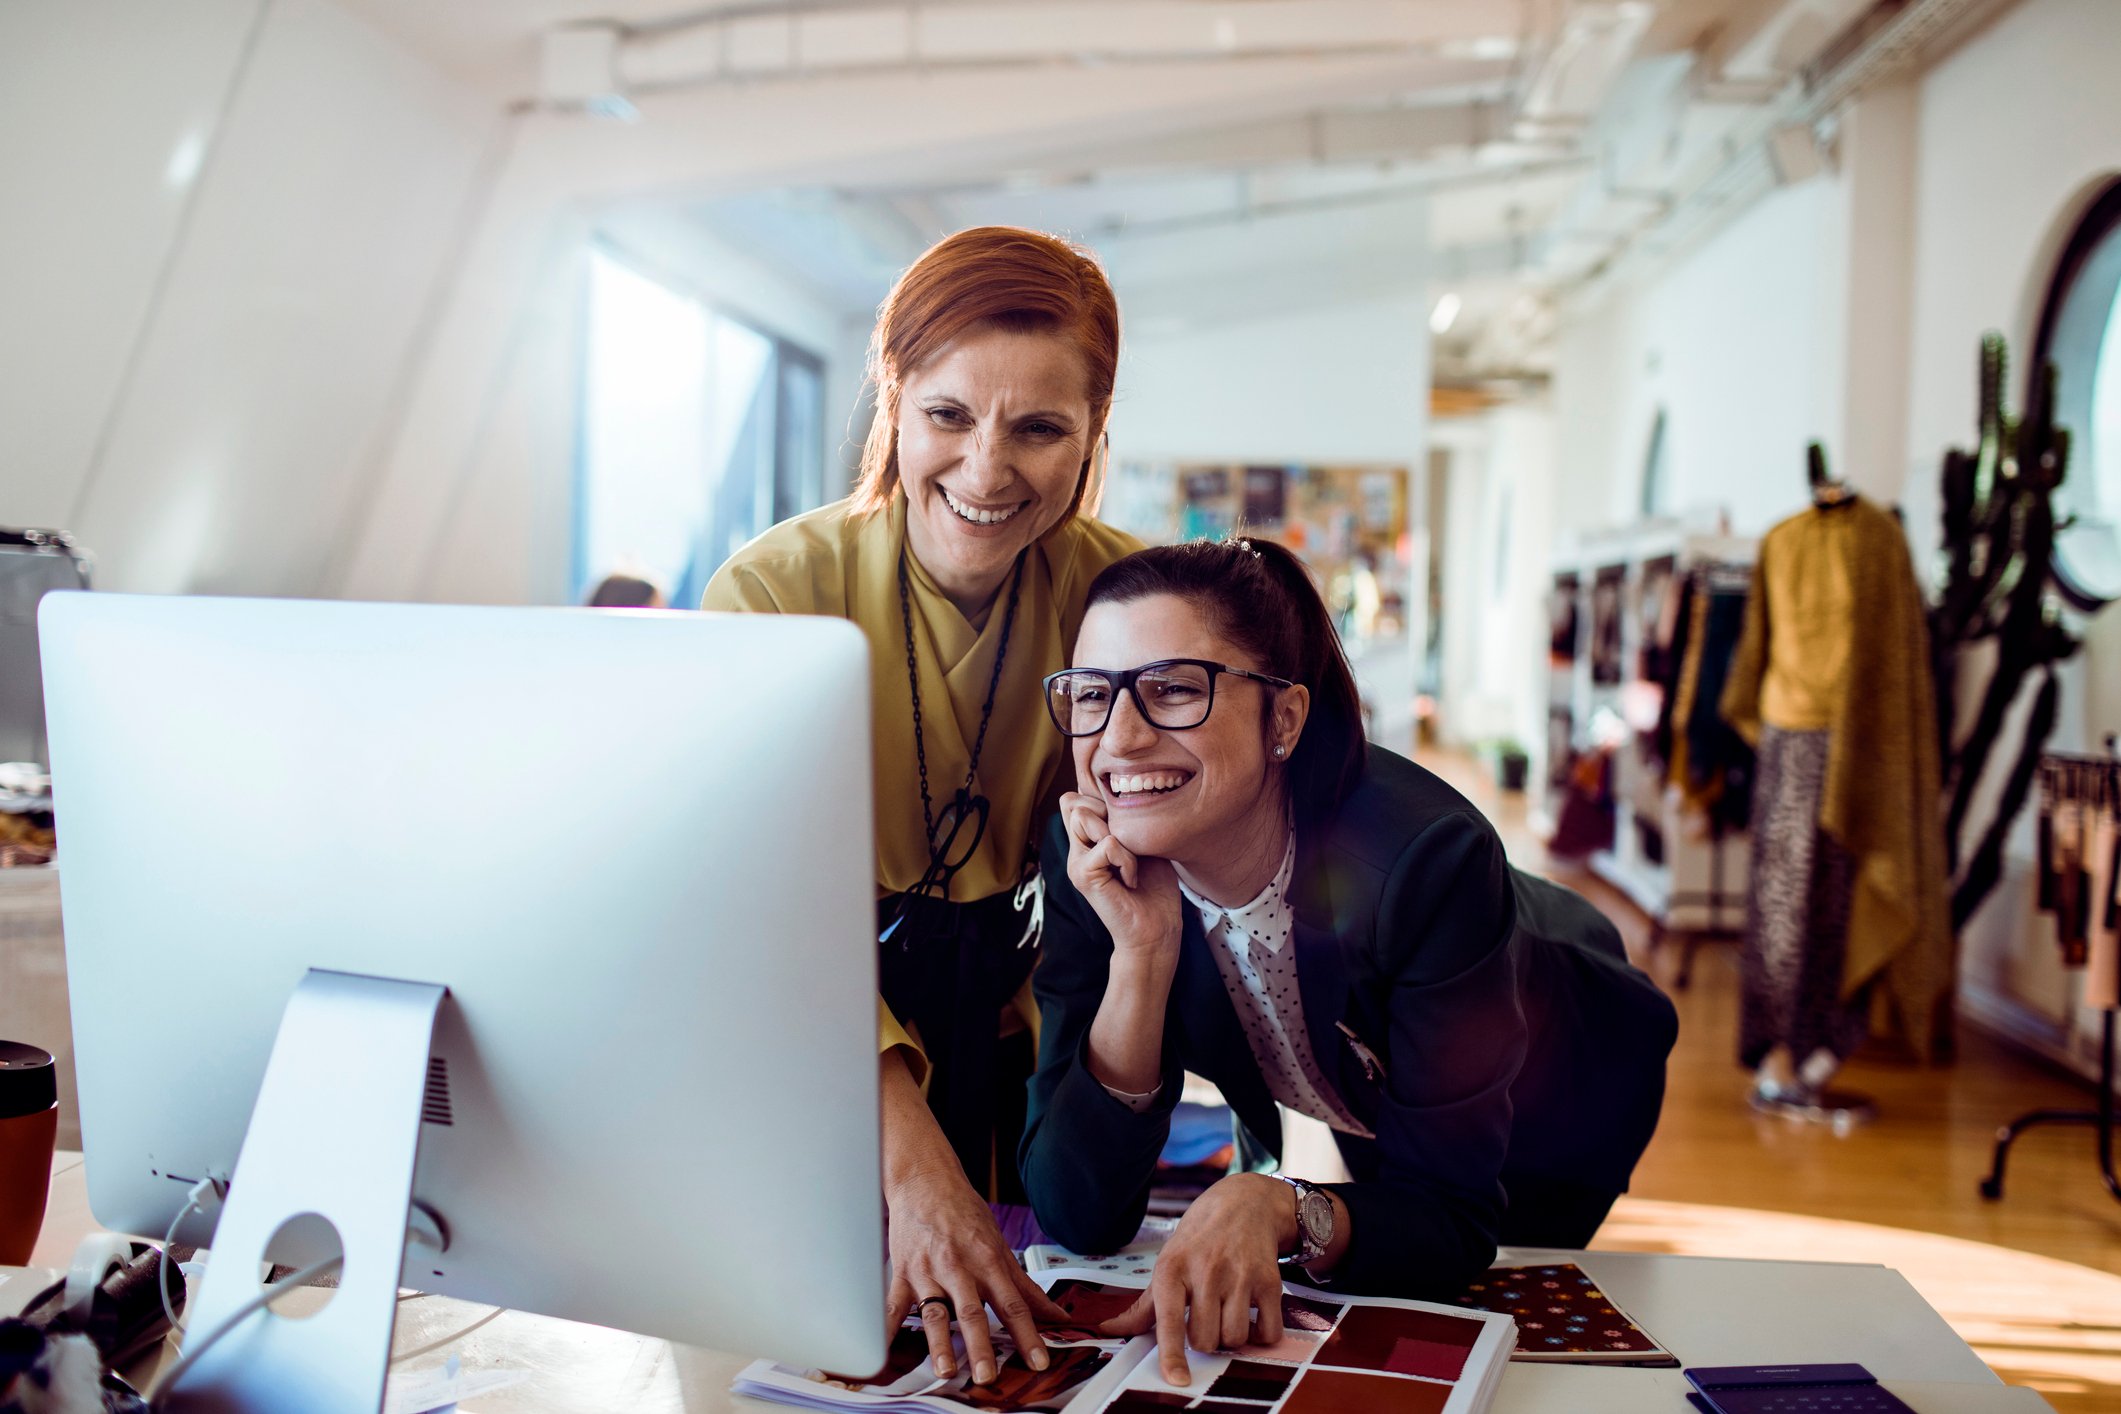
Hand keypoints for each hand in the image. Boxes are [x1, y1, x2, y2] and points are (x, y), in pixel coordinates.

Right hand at [883, 1163, 1070, 1384]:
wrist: (925, 1180)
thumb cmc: (964, 1213)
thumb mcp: (999, 1244)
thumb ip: (1025, 1286)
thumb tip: (1055, 1314)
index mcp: (987, 1261)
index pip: (1012, 1305)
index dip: (1027, 1335)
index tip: (1037, 1361)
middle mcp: (958, 1268)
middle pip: (972, 1312)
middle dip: (980, 1346)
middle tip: (987, 1376)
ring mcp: (927, 1271)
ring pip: (934, 1312)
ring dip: (939, 1343)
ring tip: (945, 1370)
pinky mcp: (901, 1273)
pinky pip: (892, 1305)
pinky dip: (886, 1329)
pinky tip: (882, 1353)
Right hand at [1059, 791, 1181, 959]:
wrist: (1156, 930)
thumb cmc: (1155, 887)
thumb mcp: (1141, 842)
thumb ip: (1124, 819)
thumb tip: (1118, 791)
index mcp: (1087, 840)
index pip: (1076, 797)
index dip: (1102, 800)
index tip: (1128, 829)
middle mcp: (1076, 849)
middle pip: (1073, 802)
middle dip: (1107, 812)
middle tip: (1128, 845)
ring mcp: (1076, 862)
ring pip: (1082, 815)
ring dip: (1117, 834)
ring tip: (1129, 862)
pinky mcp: (1082, 876)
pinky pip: (1107, 844)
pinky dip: (1127, 859)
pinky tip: (1131, 879)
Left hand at [1099, 1174, 1293, 1384]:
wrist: (1243, 1204)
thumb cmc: (1198, 1239)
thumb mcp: (1167, 1263)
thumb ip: (1144, 1304)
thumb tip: (1111, 1330)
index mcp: (1173, 1268)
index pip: (1169, 1320)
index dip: (1172, 1353)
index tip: (1177, 1379)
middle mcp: (1206, 1271)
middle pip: (1205, 1340)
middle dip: (1204, 1339)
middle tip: (1206, 1317)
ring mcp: (1240, 1275)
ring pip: (1235, 1338)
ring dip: (1232, 1337)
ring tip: (1227, 1314)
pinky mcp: (1269, 1281)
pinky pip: (1269, 1332)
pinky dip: (1262, 1335)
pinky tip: (1253, 1316)